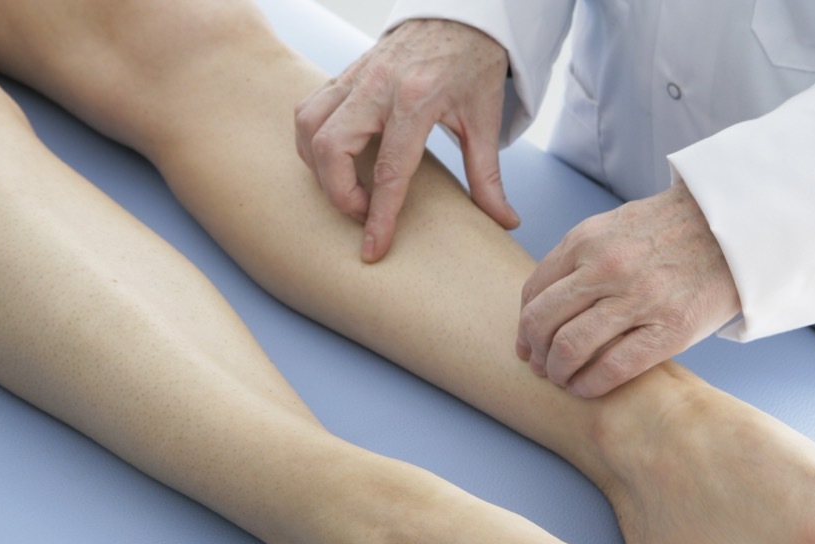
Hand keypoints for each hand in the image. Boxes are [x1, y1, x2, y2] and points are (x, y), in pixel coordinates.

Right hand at [294, 18, 519, 261]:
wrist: (461, 13)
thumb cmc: (473, 65)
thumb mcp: (485, 121)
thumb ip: (488, 177)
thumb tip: (505, 221)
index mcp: (417, 100)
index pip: (388, 170)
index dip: (378, 215)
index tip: (373, 248)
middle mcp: (378, 86)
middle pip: (330, 148)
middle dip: (338, 194)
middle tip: (362, 212)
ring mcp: (355, 77)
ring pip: (308, 127)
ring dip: (317, 168)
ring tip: (344, 188)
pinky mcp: (344, 73)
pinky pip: (309, 109)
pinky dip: (311, 141)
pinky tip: (332, 159)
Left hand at [516, 182, 740, 396]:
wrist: (734, 229)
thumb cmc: (671, 232)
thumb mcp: (614, 229)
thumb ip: (578, 259)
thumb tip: (543, 303)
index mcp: (586, 241)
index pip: (533, 293)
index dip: (524, 326)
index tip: (527, 343)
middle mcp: (606, 268)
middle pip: (542, 323)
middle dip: (534, 352)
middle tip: (539, 367)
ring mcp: (638, 299)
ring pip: (570, 348)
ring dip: (557, 372)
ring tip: (562, 379)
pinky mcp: (670, 329)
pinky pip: (613, 368)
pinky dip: (589, 385)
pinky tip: (586, 388)